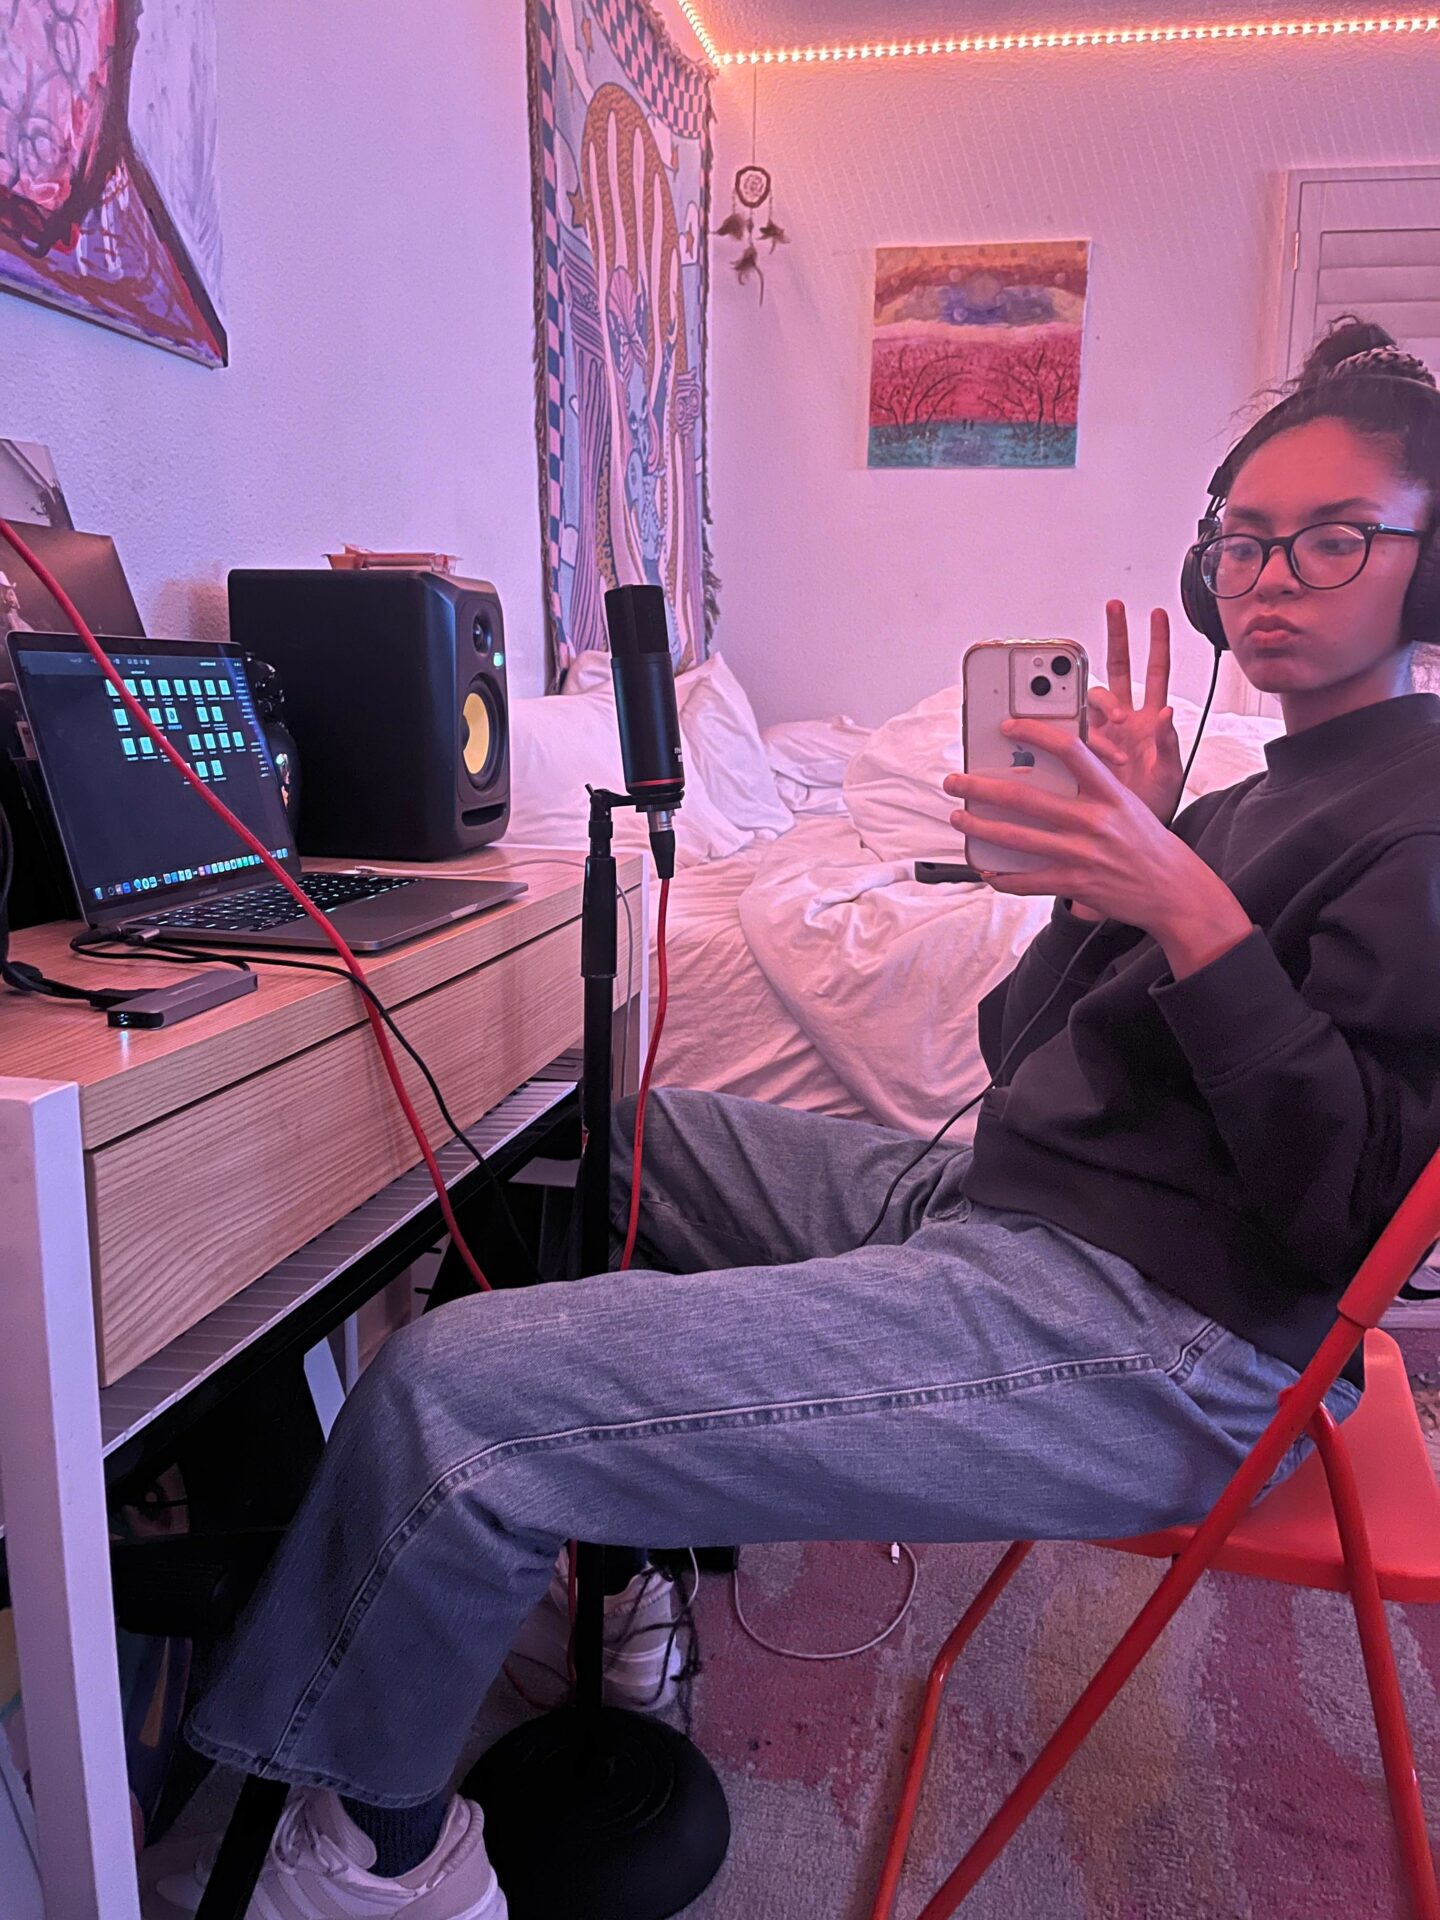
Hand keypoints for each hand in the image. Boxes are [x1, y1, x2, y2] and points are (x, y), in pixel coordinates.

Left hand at [944, 718, 1251, 978]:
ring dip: (981, 827)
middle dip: (981, 788)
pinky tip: (986, 868)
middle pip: (1027, 798)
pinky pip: (1029, 880)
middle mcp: (1096, 821)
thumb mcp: (1130, 804)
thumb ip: (1094, 787)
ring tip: (959, 817)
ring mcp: (1085, 855)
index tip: (1007, 727)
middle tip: (956, 780)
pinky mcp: (1077, 884)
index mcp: (1111, 794)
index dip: (1036, 734)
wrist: (1177, 891)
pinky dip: (1003, 876)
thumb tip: (1051, 771)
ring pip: (1018, 839)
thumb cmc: (1149, 843)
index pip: (1072, 750)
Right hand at [1086, 602, 1184, 822]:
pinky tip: (1091, 752)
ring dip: (1096, 700)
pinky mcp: (1078, 750)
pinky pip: (1072, 732)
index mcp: (1149, 721)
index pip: (1155, 673)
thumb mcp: (1168, 776)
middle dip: (1118, 635)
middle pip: (1118, 668)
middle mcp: (1123, 720)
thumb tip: (1168, 713)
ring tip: (1112, 718)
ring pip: (1089, 697)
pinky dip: (1078, 738)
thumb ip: (1168, 745)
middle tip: (1115, 607)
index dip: (1157, 643)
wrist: (1125, 837)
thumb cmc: (1152, 806)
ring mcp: (1099, 733)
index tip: (1156, 614)